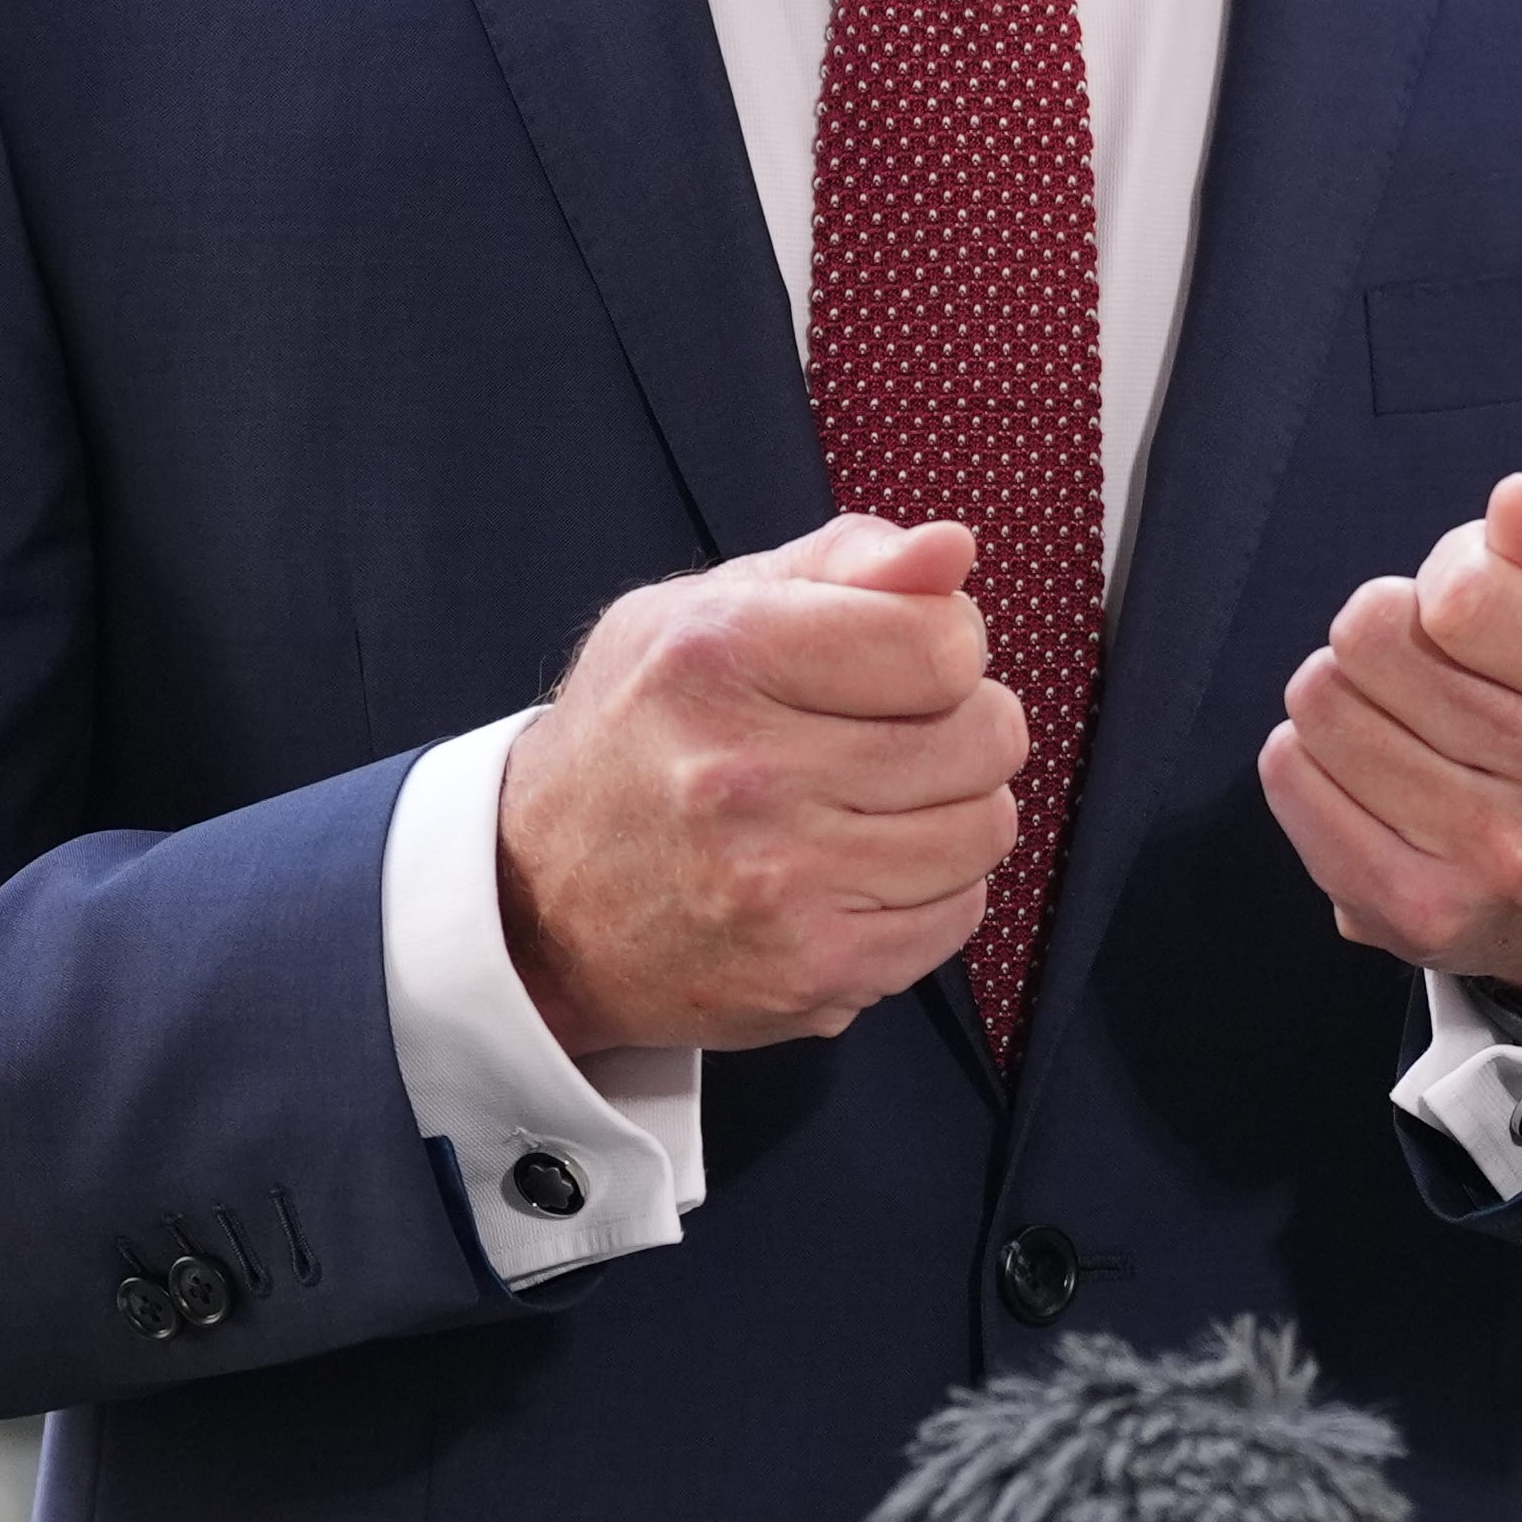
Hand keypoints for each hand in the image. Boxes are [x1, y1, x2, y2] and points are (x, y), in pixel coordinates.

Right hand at [495, 515, 1029, 1056]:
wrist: (535, 897)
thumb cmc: (644, 729)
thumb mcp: (710, 607)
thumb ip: (845, 559)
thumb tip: (953, 550)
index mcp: (722, 652)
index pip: (945, 643)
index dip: (947, 644)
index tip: (900, 660)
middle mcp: (743, 772)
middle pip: (986, 738)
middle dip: (962, 726)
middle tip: (893, 735)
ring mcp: (776, 884)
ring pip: (985, 830)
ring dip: (952, 812)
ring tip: (873, 805)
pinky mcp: (806, 972)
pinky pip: (956, 918)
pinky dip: (929, 893)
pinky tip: (856, 872)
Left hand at [1262, 474, 1521, 1007]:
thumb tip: (1516, 504)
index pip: (1464, 597)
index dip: (1451, 574)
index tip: (1479, 602)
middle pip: (1376, 641)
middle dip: (1392, 625)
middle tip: (1439, 660)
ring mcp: (1507, 867)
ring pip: (1323, 708)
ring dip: (1348, 689)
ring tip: (1405, 713)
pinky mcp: (1423, 919)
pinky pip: (1292, 781)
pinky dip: (1310, 756)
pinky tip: (1371, 765)